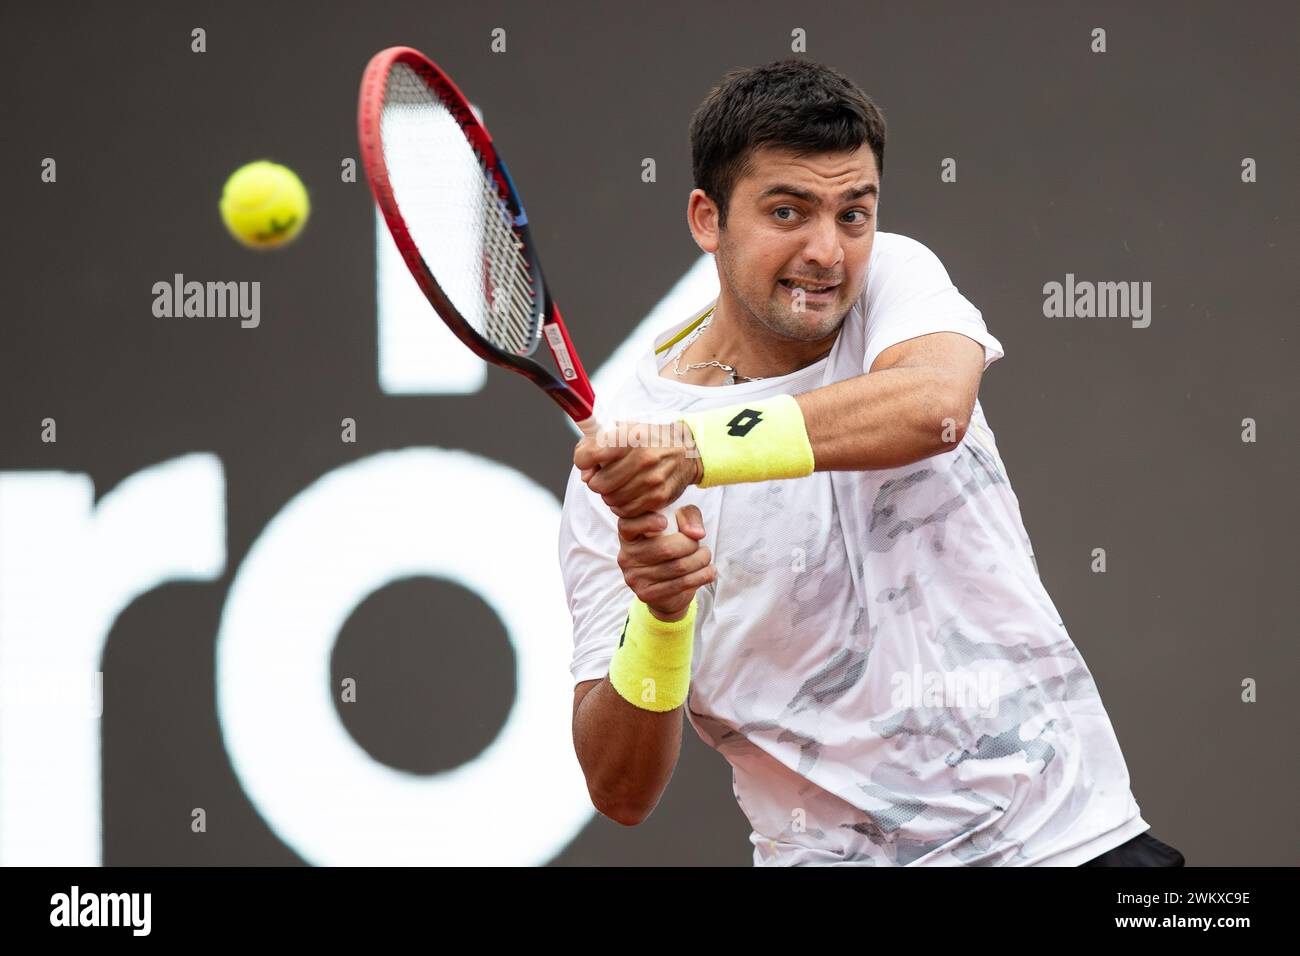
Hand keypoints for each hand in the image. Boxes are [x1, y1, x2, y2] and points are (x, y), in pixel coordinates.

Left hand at [574, 420, 702, 518]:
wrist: (687, 451)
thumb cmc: (650, 440)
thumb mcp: (625, 429)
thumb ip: (597, 443)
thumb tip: (585, 472)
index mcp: (631, 436)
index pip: (591, 454)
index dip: (583, 460)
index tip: (586, 460)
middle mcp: (642, 458)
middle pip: (598, 484)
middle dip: (596, 481)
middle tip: (604, 476)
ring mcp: (652, 480)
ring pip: (611, 500)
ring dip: (609, 495)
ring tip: (618, 484)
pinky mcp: (659, 497)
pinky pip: (626, 511)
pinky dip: (622, 506)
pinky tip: (628, 494)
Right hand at [616, 505, 715, 620]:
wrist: (667, 588)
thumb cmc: (672, 546)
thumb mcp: (680, 522)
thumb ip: (688, 516)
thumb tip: (696, 533)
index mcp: (628, 534)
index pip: (628, 525)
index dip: (647, 522)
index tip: (665, 522)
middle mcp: (626, 555)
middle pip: (665, 548)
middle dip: (691, 545)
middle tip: (700, 546)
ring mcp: (634, 577)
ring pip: (677, 567)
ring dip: (701, 560)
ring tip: (706, 557)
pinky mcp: (646, 594)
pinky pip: (681, 584)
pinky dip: (702, 576)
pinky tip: (708, 571)